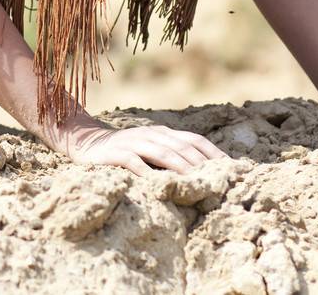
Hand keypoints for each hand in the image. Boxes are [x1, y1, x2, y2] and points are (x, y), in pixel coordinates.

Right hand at [61, 122, 227, 175]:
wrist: (86, 142)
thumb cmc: (124, 152)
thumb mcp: (150, 149)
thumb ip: (171, 156)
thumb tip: (203, 174)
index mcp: (163, 133)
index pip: (194, 140)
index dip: (213, 153)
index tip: (231, 169)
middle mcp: (151, 134)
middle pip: (182, 147)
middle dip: (202, 163)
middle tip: (219, 181)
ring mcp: (133, 142)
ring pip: (162, 152)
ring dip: (181, 167)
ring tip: (197, 182)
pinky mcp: (116, 153)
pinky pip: (134, 162)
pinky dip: (148, 173)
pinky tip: (159, 185)